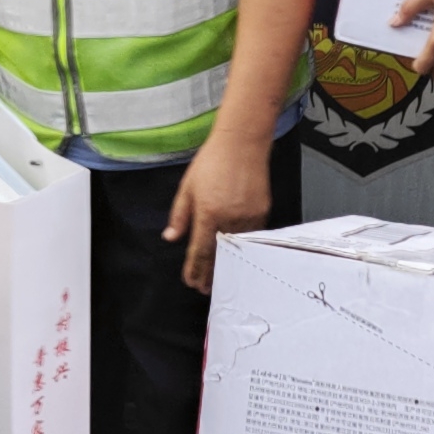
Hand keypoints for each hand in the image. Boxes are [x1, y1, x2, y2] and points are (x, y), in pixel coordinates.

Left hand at [164, 134, 274, 291]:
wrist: (242, 143)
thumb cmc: (211, 161)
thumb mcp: (187, 187)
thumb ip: (179, 215)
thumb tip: (171, 238)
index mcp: (207, 212)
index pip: (199, 249)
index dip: (194, 269)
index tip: (190, 282)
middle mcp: (228, 218)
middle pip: (218, 254)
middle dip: (210, 274)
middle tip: (205, 290)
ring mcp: (248, 216)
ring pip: (235, 249)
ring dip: (226, 265)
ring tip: (220, 279)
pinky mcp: (262, 212)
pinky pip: (250, 237)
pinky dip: (241, 249)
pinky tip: (236, 258)